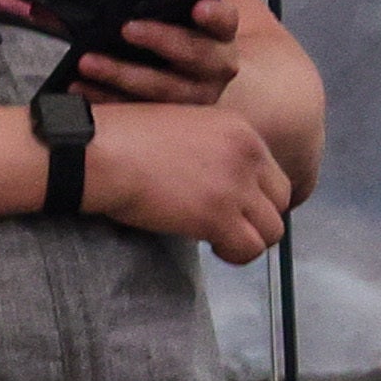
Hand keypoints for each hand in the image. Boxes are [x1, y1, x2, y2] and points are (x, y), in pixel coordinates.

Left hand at [74, 0, 245, 109]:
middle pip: (194, 54)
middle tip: (127, 28)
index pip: (225, 20)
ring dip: (122, 74)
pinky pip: (137, 110)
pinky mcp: (170, 118)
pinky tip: (81, 86)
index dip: (214, 13)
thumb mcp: (182, 13)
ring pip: (162, 89)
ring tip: (89, 61)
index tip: (199, 5)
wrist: (200, 79)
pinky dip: (106, 97)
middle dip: (160, 40)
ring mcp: (196, 97)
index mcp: (222, 34)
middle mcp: (217, 67)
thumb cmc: (184, 35)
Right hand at [80, 95, 290, 262]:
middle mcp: (247, 154)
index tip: (232, 206)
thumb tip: (219, 181)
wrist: (99, 150)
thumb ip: (213, 148)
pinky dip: (232, 254)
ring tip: (217, 239)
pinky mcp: (218, 216)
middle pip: (281, 200)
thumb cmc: (124, 137)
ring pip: (271, 230)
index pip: (273, 172)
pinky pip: (249, 249)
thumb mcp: (184, 126)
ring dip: (246, 239)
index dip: (255, 195)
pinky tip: (210, 247)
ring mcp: (235, 186)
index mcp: (240, 129)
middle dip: (258, 218)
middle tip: (228, 226)